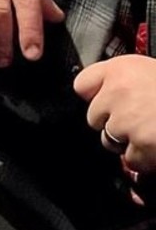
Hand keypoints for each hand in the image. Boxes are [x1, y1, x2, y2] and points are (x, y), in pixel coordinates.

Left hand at [75, 55, 155, 173]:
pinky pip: (130, 160)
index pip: (82, 85)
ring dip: (127, 141)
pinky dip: (143, 158)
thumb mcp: (148, 71)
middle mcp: (117, 93)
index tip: (107, 101)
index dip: (95, 96)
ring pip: (109, 141)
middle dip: (112, 122)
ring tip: (152, 132)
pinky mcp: (141, 146)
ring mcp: (127, 122)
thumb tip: (100, 98)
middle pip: (93, 117)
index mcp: (120, 69)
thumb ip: (122, 80)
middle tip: (139, 119)